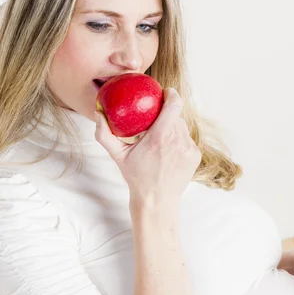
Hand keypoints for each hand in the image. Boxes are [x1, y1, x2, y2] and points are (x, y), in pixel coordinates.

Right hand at [95, 88, 201, 209]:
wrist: (157, 201)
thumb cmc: (136, 178)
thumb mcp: (117, 156)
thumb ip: (104, 134)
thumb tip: (98, 113)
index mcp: (160, 137)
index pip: (174, 104)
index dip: (171, 94)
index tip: (164, 92)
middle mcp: (178, 141)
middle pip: (176, 116)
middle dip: (166, 114)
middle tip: (155, 119)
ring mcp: (189, 149)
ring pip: (182, 128)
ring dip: (172, 128)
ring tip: (160, 138)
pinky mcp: (195, 156)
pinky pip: (187, 140)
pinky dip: (178, 141)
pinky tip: (168, 152)